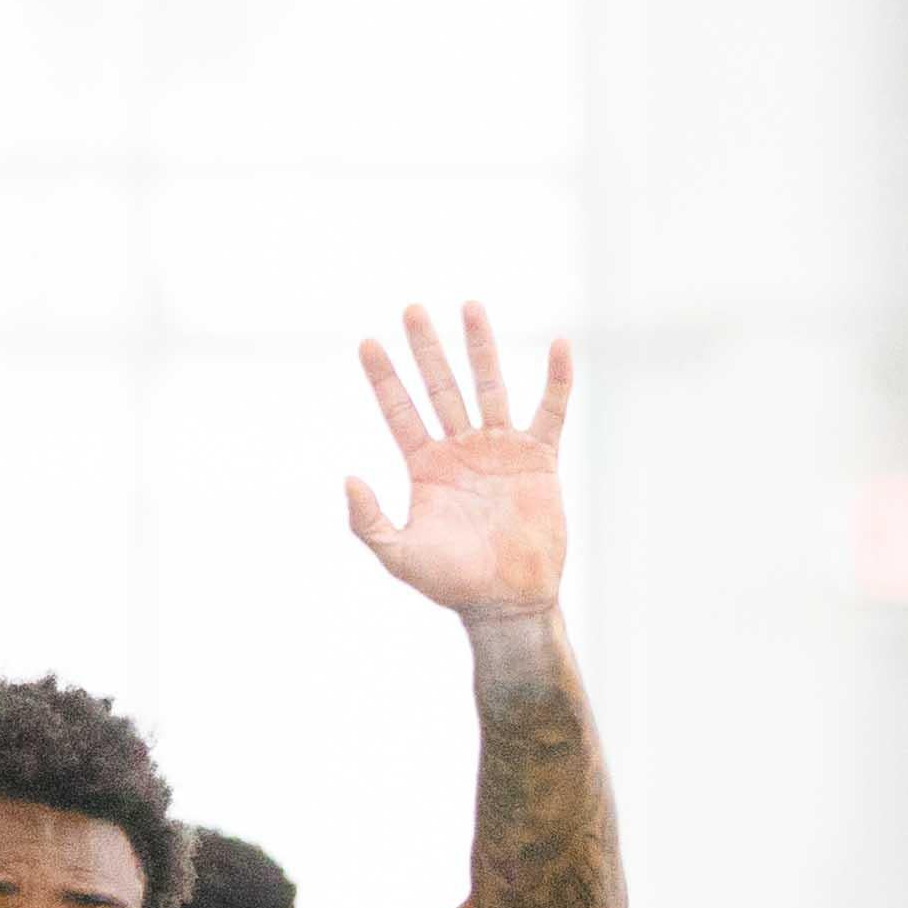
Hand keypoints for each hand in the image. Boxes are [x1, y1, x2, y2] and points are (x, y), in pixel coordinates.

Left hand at [345, 302, 573, 619]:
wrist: (506, 601)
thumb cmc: (452, 584)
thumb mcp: (399, 556)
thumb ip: (367, 521)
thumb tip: (348, 477)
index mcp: (427, 467)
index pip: (400, 411)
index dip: (384, 379)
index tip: (366, 342)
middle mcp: (462, 449)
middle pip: (441, 386)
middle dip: (426, 349)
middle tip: (412, 308)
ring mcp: (500, 449)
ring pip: (489, 386)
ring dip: (480, 347)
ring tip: (470, 306)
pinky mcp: (538, 458)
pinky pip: (550, 411)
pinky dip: (557, 380)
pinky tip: (559, 345)